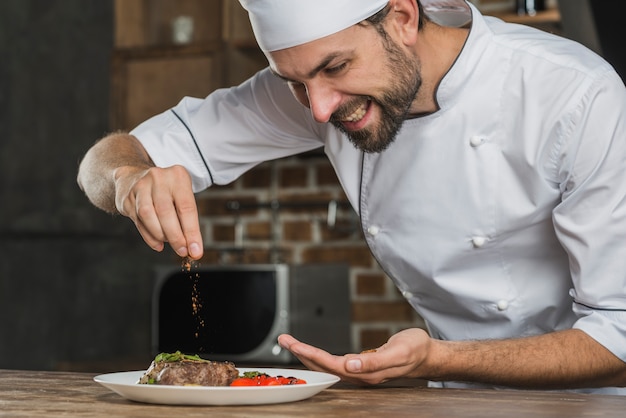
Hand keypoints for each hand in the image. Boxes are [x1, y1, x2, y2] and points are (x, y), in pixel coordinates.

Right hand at [114, 164, 202, 258]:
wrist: (133, 178)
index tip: (196, 250)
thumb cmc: (166, 191)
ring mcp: (140, 187)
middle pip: (166, 212)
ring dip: (160, 235)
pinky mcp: (127, 198)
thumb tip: (193, 247)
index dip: (192, 232)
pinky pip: (138, 221)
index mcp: (177, 176)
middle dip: (175, 237)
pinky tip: (157, 244)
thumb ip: (187, 219)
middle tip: (182, 251)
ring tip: (168, 242)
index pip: (186, 207)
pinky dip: (149, 237)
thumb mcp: (181, 195)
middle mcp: (158, 178)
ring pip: (148, 216)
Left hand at [277, 328, 431, 384]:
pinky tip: (312, 354)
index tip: (294, 344)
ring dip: (307, 355)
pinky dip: (318, 357)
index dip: (310, 354)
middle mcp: (359, 375)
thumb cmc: (415, 350)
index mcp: (365, 373)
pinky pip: (333, 364)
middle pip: (323, 367)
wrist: (427, 354)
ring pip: (326, 366)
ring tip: (291, 343)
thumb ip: (375, 361)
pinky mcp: (360, 368)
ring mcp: (359, 373)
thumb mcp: (398, 351)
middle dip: (301, 353)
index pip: (330, 364)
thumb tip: (351, 364)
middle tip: (283, 339)